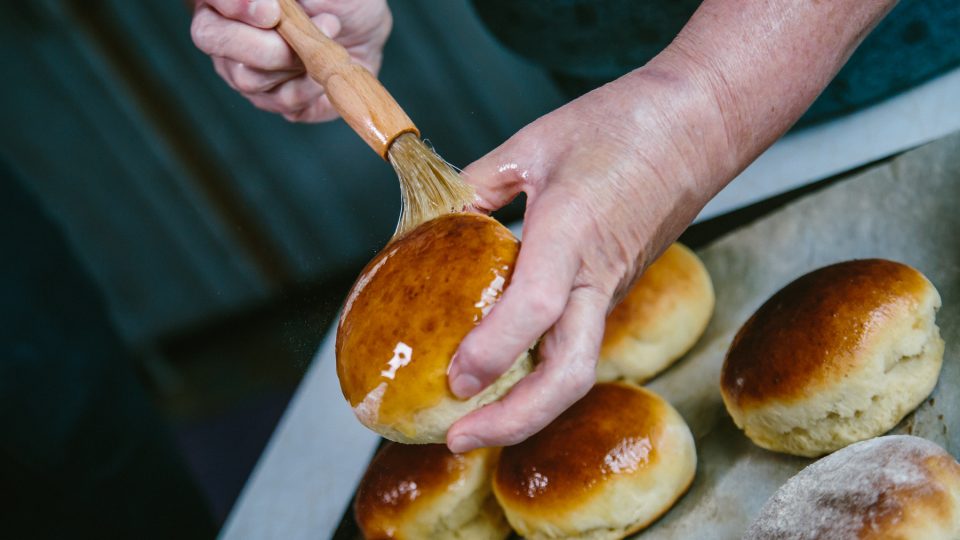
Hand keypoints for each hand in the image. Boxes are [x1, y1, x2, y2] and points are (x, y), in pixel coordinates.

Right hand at [190, 0, 391, 121]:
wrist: (363, 30)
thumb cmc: (338, 1)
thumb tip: (277, 5)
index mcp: (231, 0)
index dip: (232, 4)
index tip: (271, 12)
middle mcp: (227, 32)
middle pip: (214, 39)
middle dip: (266, 43)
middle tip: (305, 31)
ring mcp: (244, 69)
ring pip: (248, 78)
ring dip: (296, 62)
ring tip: (326, 39)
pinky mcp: (273, 99)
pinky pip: (282, 102)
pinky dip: (310, 86)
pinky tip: (324, 68)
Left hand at [444, 61, 735, 452]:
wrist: (702, 123)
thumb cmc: (623, 124)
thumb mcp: (534, 143)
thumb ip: (479, 185)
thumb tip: (438, 220)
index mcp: (573, 230)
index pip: (535, 306)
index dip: (493, 348)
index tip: (454, 377)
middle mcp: (597, 275)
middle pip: (569, 375)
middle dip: (514, 420)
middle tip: (456, 438)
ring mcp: (610, 289)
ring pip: (576, 372)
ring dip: (525, 411)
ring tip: (470, 424)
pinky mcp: (612, 291)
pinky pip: (575, 347)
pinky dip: (537, 377)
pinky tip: (500, 378)